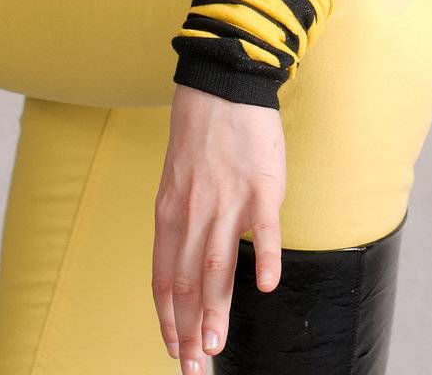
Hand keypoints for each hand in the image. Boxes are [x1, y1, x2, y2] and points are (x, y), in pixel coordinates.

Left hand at [152, 83, 286, 369]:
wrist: (223, 85)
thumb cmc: (202, 133)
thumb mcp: (176, 181)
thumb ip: (180, 222)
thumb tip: (181, 263)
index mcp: (170, 213)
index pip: (164, 278)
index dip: (168, 319)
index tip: (175, 351)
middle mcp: (193, 212)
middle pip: (187, 282)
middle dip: (189, 330)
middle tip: (193, 368)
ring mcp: (227, 200)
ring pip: (217, 266)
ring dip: (216, 311)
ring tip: (215, 347)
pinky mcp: (261, 186)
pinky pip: (264, 230)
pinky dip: (266, 260)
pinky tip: (267, 287)